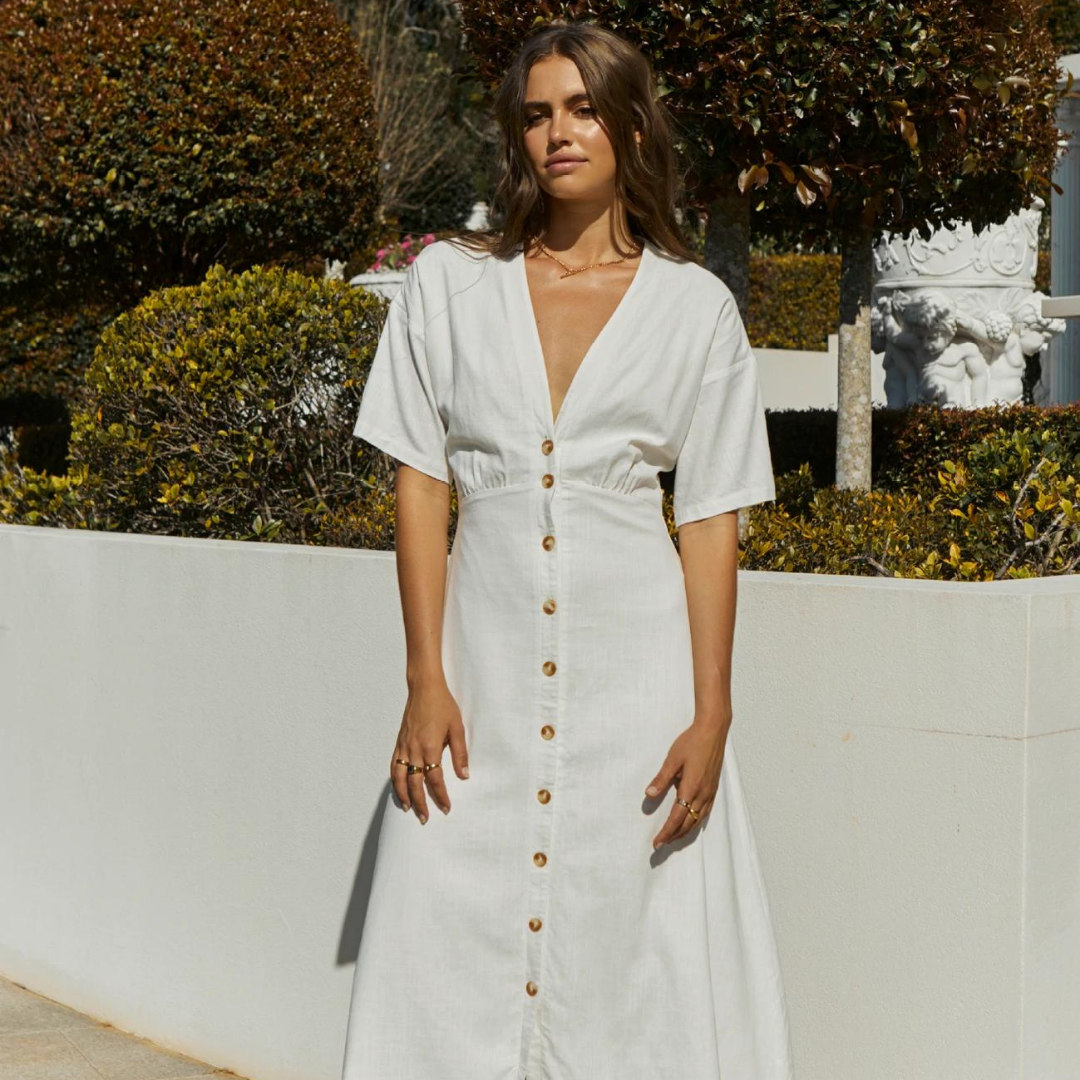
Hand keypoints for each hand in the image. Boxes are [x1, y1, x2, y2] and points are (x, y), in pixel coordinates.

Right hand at [389, 678, 468, 823]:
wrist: (424, 688)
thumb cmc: (443, 705)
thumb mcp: (457, 728)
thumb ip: (460, 753)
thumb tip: (464, 776)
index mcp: (430, 746)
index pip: (434, 778)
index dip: (440, 795)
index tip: (446, 807)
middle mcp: (414, 749)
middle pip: (414, 783)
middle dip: (420, 802)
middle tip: (425, 818)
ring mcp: (404, 746)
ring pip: (400, 777)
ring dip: (404, 795)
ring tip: (409, 809)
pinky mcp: (399, 742)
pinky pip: (394, 766)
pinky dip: (395, 780)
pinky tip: (399, 788)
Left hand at [644, 717, 729, 848]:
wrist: (713, 730)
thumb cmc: (692, 742)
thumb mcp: (672, 759)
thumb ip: (661, 779)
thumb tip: (649, 795)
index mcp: (691, 788)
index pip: (676, 818)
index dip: (666, 832)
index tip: (656, 843)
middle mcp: (703, 794)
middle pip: (687, 824)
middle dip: (673, 836)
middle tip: (660, 844)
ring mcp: (710, 792)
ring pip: (697, 820)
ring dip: (684, 832)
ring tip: (672, 838)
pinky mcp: (714, 788)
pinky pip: (705, 812)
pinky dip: (695, 822)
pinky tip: (690, 822)